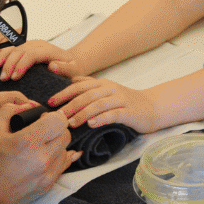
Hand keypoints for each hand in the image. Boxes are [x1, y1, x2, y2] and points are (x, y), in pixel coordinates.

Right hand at [0, 39, 81, 80]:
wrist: (72, 61)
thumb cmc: (72, 68)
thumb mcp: (73, 70)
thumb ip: (64, 68)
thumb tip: (52, 66)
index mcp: (49, 50)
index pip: (31, 54)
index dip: (21, 65)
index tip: (14, 78)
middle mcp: (39, 44)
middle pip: (20, 50)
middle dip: (9, 64)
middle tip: (3, 78)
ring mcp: (31, 44)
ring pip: (14, 46)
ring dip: (3, 56)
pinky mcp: (26, 47)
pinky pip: (12, 45)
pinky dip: (3, 49)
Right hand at [0, 103, 77, 203]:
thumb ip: (9, 112)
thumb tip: (25, 106)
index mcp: (28, 142)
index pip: (59, 121)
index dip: (52, 116)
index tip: (42, 119)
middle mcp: (42, 159)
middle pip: (65, 135)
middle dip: (56, 130)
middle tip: (42, 132)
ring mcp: (46, 175)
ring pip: (65, 151)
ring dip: (56, 145)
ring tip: (40, 147)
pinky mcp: (47, 187)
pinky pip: (62, 167)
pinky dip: (57, 159)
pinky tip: (46, 157)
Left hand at [50, 76, 164, 133]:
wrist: (153, 108)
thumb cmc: (127, 103)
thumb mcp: (108, 91)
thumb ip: (91, 86)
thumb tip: (73, 80)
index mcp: (103, 84)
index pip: (79, 86)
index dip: (63, 93)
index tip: (49, 102)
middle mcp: (111, 89)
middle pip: (86, 95)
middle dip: (69, 105)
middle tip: (56, 116)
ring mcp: (120, 99)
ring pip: (98, 104)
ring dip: (82, 113)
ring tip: (70, 123)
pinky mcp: (129, 112)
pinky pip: (113, 114)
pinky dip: (101, 118)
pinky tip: (91, 124)